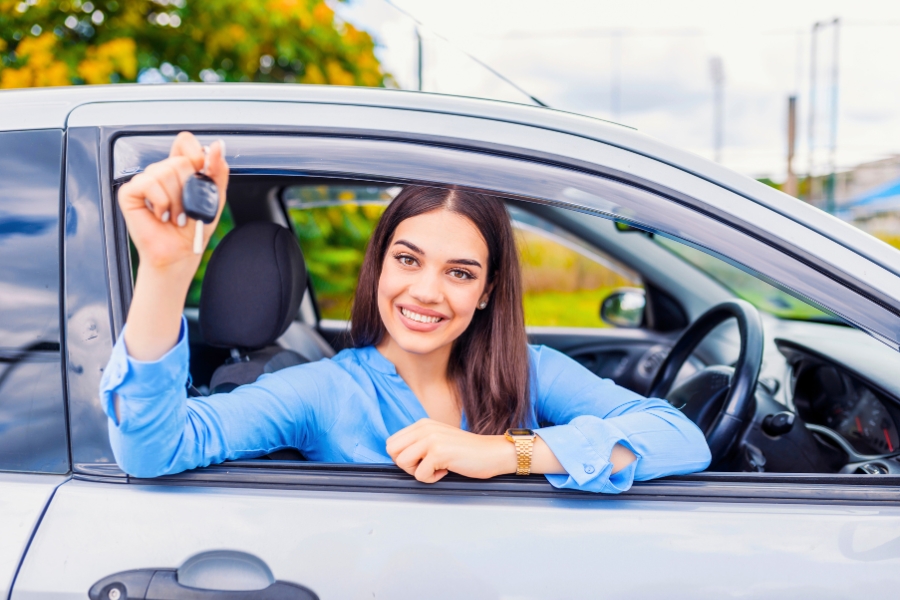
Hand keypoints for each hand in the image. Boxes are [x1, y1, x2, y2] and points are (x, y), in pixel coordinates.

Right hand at [119, 132, 228, 361]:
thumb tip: (217, 145)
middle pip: (179, 161)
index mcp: (181, 169)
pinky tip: (160, 215)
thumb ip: (218, 170)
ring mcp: (144, 181)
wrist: (181, 253)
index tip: (202, 172)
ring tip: (175, 215)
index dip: (195, 153)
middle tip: (187, 209)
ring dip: (177, 200)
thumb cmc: (195, 227)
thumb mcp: (215, 197)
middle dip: (190, 189)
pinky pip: (147, 183)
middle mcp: (161, 171)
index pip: (184, 142)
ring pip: (165, 172)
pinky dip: (161, 202)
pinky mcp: (130, 193)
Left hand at [386, 418, 514, 482]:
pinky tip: (446, 470)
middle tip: (425, 466)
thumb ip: (419, 443)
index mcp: (422, 424)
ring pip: (403, 463)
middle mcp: (424, 428)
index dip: (402, 457)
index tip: (420, 461)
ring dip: (418, 472)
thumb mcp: (438, 439)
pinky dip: (432, 479)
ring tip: (436, 468)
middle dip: (406, 465)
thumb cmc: (466, 451)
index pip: (392, 442)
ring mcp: (431, 439)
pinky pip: (420, 475)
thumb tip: (397, 457)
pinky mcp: (438, 452)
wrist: (492, 453)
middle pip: (392, 451)